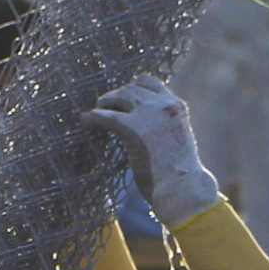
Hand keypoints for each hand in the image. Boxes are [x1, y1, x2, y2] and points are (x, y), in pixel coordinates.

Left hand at [85, 76, 221, 223]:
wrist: (182, 186)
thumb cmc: (178, 173)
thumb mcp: (174, 139)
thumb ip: (162, 125)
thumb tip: (144, 128)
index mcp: (176, 106)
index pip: (150, 83)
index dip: (132, 88)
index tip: (123, 98)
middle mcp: (164, 105)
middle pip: (131, 88)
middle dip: (116, 96)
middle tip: (104, 106)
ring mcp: (149, 114)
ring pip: (119, 97)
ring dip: (105, 103)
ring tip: (95, 113)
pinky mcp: (133, 128)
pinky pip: (107, 117)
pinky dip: (94, 117)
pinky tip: (86, 120)